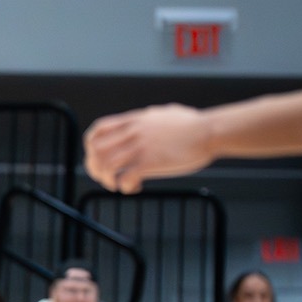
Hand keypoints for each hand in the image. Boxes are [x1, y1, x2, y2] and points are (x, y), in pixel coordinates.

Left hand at [84, 104, 211, 193]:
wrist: (210, 131)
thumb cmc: (193, 124)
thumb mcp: (165, 114)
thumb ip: (150, 117)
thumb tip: (151, 114)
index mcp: (134, 120)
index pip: (98, 130)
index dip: (91, 146)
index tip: (97, 157)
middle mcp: (132, 132)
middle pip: (96, 151)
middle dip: (95, 168)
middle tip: (107, 177)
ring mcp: (140, 147)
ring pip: (106, 166)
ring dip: (108, 180)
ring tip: (119, 185)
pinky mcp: (150, 162)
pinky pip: (124, 179)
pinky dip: (124, 187)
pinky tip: (135, 187)